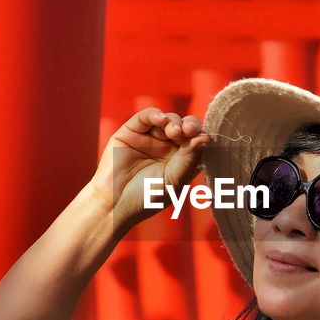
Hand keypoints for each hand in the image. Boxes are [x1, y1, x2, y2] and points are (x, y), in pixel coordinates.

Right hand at [87, 107, 210, 228]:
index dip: (201, 136)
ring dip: (175, 121)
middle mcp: (168, 147)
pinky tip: (162, 119)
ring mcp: (150, 138)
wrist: (114, 204)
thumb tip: (206, 138)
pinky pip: (147, 116)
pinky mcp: (132, 131)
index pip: (197, 141)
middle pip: (185, 127)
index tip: (204, 138)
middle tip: (190, 130)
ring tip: (175, 131)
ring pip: (168, 120)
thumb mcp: (173, 180)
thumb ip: (188, 160)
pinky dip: (156, 114)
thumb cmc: (146, 198)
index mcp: (182, 160)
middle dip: (191, 125)